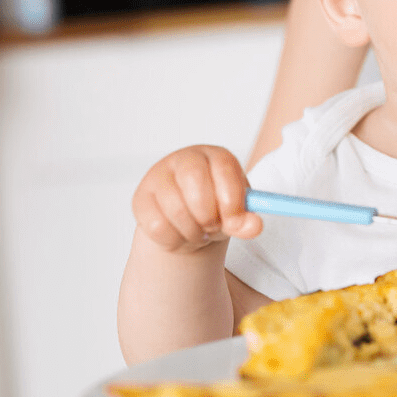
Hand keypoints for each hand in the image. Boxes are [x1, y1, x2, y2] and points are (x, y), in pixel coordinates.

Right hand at [132, 145, 262, 252]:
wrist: (185, 224)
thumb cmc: (215, 211)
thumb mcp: (235, 214)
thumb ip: (245, 220)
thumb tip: (255, 226)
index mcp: (215, 157)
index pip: (223, 165)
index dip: (231, 198)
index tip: (235, 222)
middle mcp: (186, 159)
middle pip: (194, 179)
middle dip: (208, 214)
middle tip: (213, 228)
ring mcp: (159, 176)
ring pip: (175, 207)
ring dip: (192, 232)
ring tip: (198, 233)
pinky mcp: (141, 198)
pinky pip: (157, 226)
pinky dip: (173, 240)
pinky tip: (179, 235)